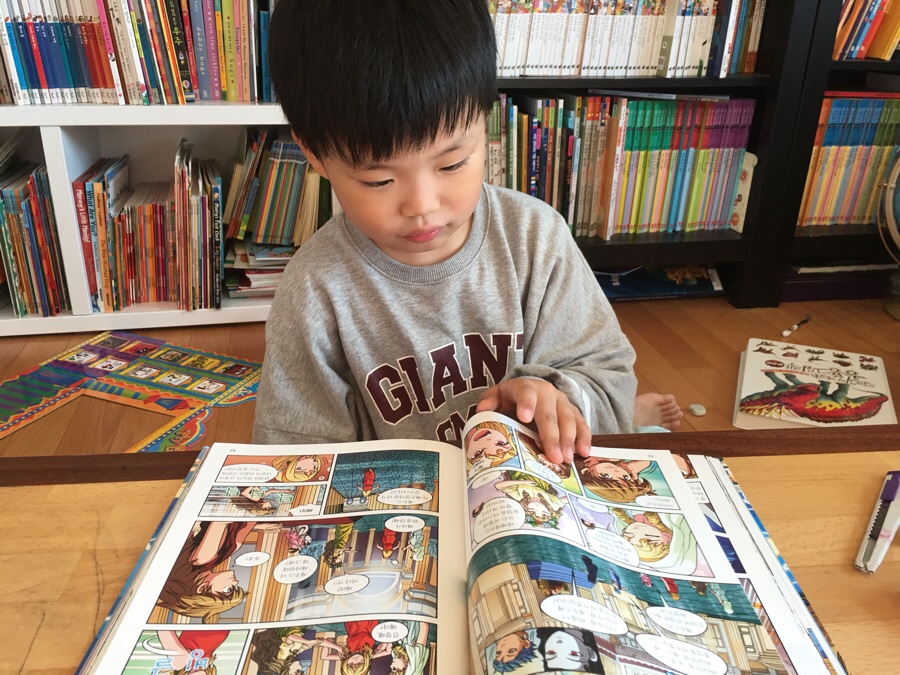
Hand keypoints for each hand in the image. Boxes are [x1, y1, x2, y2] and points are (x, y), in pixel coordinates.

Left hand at [476, 378, 590, 463]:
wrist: (532, 390)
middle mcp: (547, 393)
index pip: (526, 393)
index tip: (524, 418)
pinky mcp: (574, 412)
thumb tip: (482, 410)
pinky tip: (584, 453)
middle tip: (553, 456)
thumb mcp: (498, 396)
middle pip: (549, 413)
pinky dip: (584, 438)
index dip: (526, 404)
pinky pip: (582, 424)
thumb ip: (489, 402)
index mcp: (526, 387)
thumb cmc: (511, 399)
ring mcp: (562, 402)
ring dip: (569, 440)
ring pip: (568, 419)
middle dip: (552, 435)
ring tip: (567, 459)